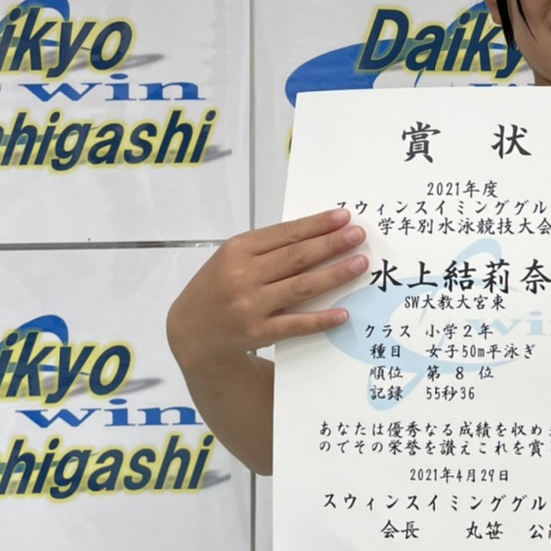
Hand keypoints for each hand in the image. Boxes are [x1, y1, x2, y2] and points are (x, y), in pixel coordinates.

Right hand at [167, 207, 365, 374]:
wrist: (191, 331)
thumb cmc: (219, 286)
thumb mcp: (232, 258)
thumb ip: (267, 248)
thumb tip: (317, 234)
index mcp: (237, 249)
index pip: (285, 233)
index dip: (317, 224)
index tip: (344, 217)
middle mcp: (242, 275)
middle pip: (296, 257)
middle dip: (331, 244)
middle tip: (359, 236)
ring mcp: (250, 305)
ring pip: (301, 287)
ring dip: (334, 274)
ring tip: (359, 263)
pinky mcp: (257, 332)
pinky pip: (295, 324)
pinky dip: (320, 319)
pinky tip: (343, 313)